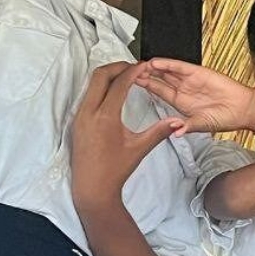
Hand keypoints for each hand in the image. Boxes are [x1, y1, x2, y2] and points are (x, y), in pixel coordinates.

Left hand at [71, 62, 182, 205]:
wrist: (92, 188)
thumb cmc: (115, 170)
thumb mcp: (139, 148)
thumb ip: (159, 131)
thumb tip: (178, 122)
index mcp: (105, 117)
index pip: (119, 84)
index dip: (133, 71)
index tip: (144, 66)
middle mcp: (88, 112)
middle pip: (100, 75)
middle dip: (118, 66)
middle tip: (134, 67)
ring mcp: (80, 116)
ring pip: (91, 84)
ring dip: (108, 75)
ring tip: (125, 76)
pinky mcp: (77, 121)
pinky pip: (87, 95)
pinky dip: (100, 87)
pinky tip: (113, 92)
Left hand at [134, 58, 254, 134]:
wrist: (243, 110)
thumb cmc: (225, 119)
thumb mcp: (202, 125)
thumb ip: (188, 126)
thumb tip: (176, 132)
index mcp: (180, 102)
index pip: (158, 92)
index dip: (146, 86)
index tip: (130, 82)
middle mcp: (183, 89)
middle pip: (159, 79)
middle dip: (144, 74)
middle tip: (128, 70)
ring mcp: (190, 80)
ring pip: (167, 71)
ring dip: (153, 68)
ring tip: (138, 65)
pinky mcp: (199, 73)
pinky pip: (181, 67)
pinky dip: (169, 65)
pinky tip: (156, 63)